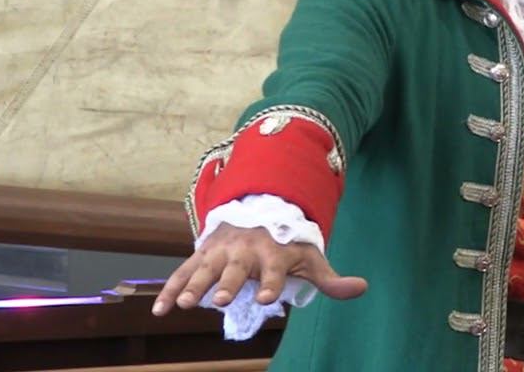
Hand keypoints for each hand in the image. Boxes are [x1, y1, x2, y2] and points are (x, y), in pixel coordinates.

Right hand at [152, 223, 367, 314]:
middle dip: (227, 284)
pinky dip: (170, 290)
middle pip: (235, 270)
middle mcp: (245, 251)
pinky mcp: (202, 255)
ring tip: (185, 304)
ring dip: (193, 285)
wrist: (257, 211)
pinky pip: (183, 273)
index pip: (273, 270)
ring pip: (204, 269)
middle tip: (217, 300)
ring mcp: (220, 252)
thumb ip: (331, 278)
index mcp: (273, 252)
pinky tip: (160, 310)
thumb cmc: (286, 243)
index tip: (267, 297)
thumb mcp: (311, 258)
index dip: (271, 283)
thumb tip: (362, 287)